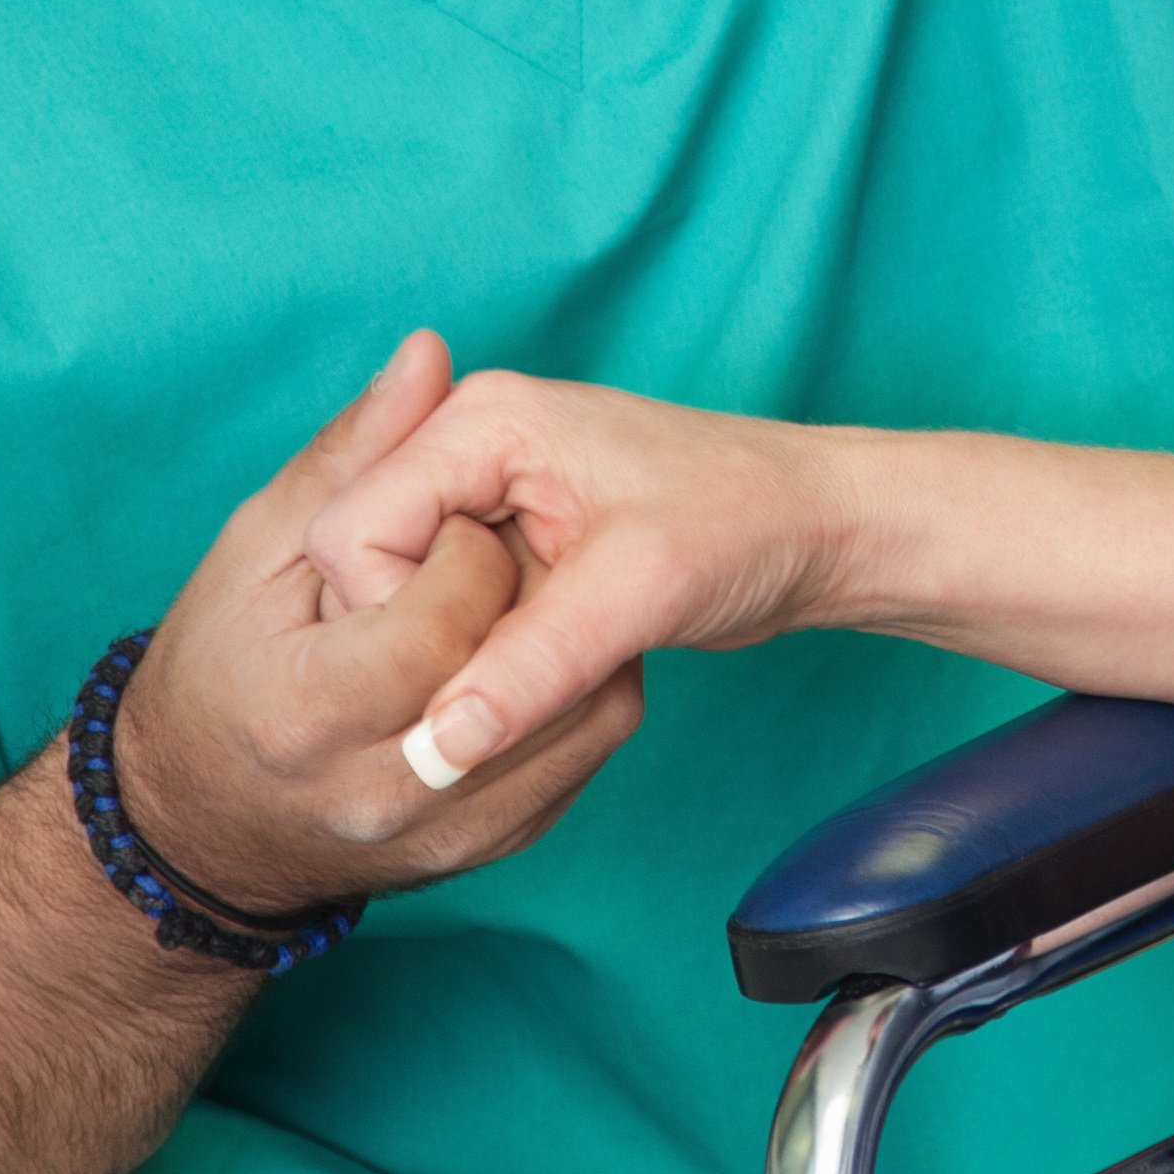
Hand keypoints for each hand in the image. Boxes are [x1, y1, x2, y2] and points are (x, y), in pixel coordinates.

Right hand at [114, 332, 645, 915]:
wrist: (202, 823)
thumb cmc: (217, 666)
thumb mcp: (259, 545)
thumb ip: (353, 456)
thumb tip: (428, 353)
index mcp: (304, 708)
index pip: (445, 613)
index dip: (472, 548)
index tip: (461, 524)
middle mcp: (376, 790)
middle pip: (519, 668)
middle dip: (532, 589)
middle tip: (512, 551)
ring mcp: (437, 835)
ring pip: (576, 722)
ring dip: (578, 639)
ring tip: (536, 595)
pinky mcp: (481, 853)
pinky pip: (579, 764)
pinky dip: (581, 696)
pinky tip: (544, 651)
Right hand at [306, 370, 851, 789]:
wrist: (820, 527)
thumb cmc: (746, 520)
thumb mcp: (637, 589)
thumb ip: (529, 665)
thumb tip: (438, 749)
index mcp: (476, 424)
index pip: (353, 539)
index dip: (400, 613)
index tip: (492, 638)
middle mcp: (465, 456)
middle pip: (370, 582)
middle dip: (440, 639)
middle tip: (544, 641)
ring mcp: (485, 507)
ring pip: (411, 618)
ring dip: (477, 660)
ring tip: (568, 640)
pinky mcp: (508, 558)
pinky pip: (458, 633)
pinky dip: (502, 666)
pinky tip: (567, 656)